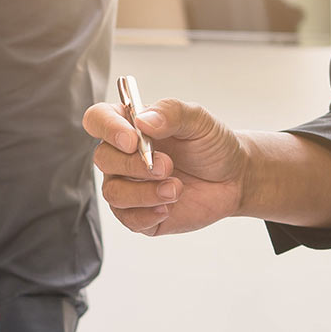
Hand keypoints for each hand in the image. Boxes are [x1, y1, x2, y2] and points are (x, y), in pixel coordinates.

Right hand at [82, 97, 247, 235]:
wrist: (233, 178)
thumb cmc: (211, 144)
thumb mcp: (198, 120)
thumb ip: (170, 113)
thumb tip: (142, 121)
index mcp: (129, 126)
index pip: (97, 120)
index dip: (108, 128)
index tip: (133, 140)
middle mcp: (122, 156)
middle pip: (103, 159)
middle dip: (134, 165)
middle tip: (167, 166)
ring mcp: (128, 186)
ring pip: (113, 193)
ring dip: (144, 193)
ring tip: (175, 189)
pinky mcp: (139, 214)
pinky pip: (128, 219)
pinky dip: (147, 215)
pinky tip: (168, 207)